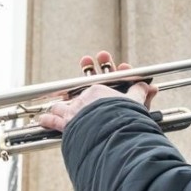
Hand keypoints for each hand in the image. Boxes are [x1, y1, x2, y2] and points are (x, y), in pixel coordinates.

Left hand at [40, 52, 157, 133]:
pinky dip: (47, 120)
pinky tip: (41, 119)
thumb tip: (149, 86)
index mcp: (100, 90)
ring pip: (64, 104)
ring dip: (60, 103)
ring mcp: (74, 111)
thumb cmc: (122, 116)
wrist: (109, 131)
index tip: (120, 68)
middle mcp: (85, 99)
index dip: (113, 72)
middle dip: (88, 70)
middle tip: (87, 60)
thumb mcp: (135, 103)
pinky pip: (53, 122)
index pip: (106, 80)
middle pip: (84, 86)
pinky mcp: (66, 125)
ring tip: (56, 102)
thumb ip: (140, 93)